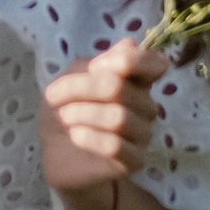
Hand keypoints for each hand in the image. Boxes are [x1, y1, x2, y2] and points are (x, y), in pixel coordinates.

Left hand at [38, 39, 165, 209]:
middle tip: (53, 96)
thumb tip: (128, 47)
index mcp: (137, 81)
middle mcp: (147, 106)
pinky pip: (116, 147)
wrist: (57, 151)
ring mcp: (143, 135)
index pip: (156, 64)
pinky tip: (74, 135)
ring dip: (81, 113)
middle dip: (80, 89)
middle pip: (119, 88)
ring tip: (64, 116)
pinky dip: (89, 138)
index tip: (94, 68)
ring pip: (118, 117)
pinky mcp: (133, 161)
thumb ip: (99, 61)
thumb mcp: (73, 76)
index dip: (127, 61)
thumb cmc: (69, 108)